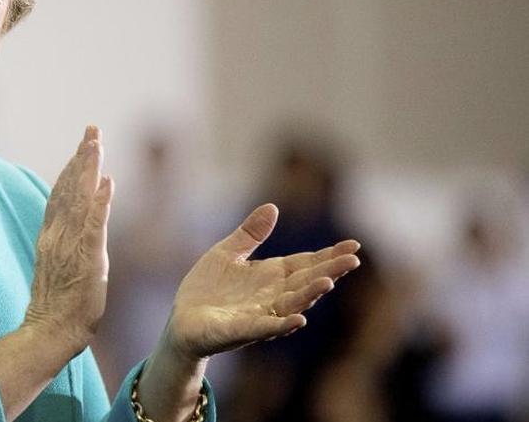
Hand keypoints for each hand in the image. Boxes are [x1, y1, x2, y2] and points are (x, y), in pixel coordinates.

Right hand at [23, 126, 114, 353]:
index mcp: (52, 234)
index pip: (62, 192)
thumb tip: (84, 214)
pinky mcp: (86, 259)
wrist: (51, 330)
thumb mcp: (64, 262)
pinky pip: (93, 226)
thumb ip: (70, 237)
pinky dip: (100, 203)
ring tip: (96, 143)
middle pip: (69, 188)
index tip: (84, 142)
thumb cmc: (61, 303)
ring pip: (79, 199)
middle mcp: (58, 234)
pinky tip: (107, 182)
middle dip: (82, 157)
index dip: (73, 166)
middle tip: (92, 129)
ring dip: (88, 169)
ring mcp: (71, 245)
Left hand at [163, 204, 360, 360]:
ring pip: (292, 304)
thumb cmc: (208, 288)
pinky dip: (283, 324)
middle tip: (353, 260)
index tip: (354, 245)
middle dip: (329, 271)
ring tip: (329, 282)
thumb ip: (250, 233)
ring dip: (310, 294)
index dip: (329, 255)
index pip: (306, 263)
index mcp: (271, 276)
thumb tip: (273, 206)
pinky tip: (299, 320)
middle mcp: (273, 296)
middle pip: (306, 282)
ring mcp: (260, 315)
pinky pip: (266, 327)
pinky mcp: (241, 330)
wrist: (183, 321)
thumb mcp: (228, 252)